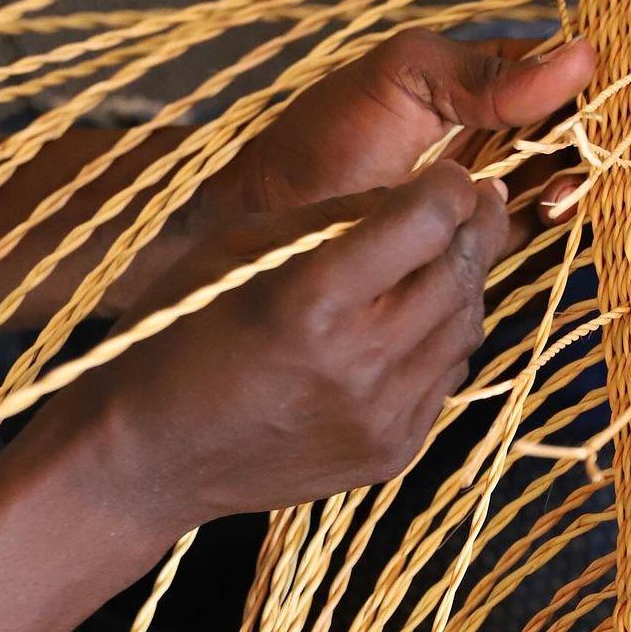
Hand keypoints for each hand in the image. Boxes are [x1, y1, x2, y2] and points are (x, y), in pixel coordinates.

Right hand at [38, 162, 506, 529]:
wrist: (147, 458)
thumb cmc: (181, 331)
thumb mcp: (242, 246)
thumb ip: (335, 216)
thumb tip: (413, 195)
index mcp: (310, 300)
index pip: (425, 224)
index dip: (450, 187)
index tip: (452, 173)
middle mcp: (358, 363)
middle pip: (460, 273)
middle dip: (479, 224)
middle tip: (483, 198)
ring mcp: (381, 417)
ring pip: (467, 325)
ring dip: (466, 279)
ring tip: (451, 252)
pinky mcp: (391, 452)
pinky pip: (447, 375)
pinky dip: (444, 334)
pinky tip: (421, 314)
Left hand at [206, 31, 594, 213]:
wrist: (277, 219)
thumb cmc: (327, 135)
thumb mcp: (405, 79)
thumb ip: (487, 74)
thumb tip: (584, 54)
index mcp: (478, 78)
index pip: (557, 69)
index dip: (588, 80)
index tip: (605, 97)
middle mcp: (492, 127)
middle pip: (568, 126)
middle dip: (585, 138)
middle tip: (575, 154)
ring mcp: (488, 181)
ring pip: (559, 175)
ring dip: (570, 181)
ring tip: (554, 192)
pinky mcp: (478, 233)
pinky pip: (532, 224)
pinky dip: (548, 220)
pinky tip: (543, 216)